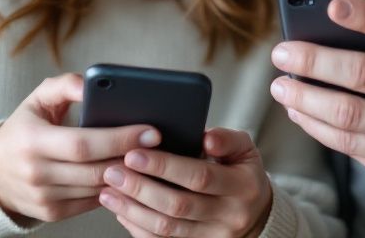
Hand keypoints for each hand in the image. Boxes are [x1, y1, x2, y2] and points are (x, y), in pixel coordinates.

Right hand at [0, 73, 160, 222]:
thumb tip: (92, 83)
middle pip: (95, 169)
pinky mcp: (51, 214)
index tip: (150, 131)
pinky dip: (112, 190)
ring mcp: (43, 197)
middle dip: (131, 157)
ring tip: (149, 159)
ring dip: (126, 176)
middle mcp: (35, 173)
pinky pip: (91, 203)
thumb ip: (66, 85)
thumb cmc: (24, 129)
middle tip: (158, 145)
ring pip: (97, 189)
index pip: (83, 143)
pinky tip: (128, 175)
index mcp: (32, 141)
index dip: (119, 138)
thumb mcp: (38, 100)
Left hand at [98, 127, 272, 236]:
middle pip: (178, 205)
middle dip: (140, 188)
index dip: (165, 167)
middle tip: (112, 171)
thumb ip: (226, 139)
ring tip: (108, 191)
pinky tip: (121, 212)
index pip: (199, 176)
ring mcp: (213, 237)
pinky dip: (138, 228)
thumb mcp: (245, 150)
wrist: (255, 215)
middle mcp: (229, 216)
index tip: (134, 153)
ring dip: (133, 210)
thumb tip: (205, 137)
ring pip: (167, 227)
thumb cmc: (242, 174)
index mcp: (242, 187)